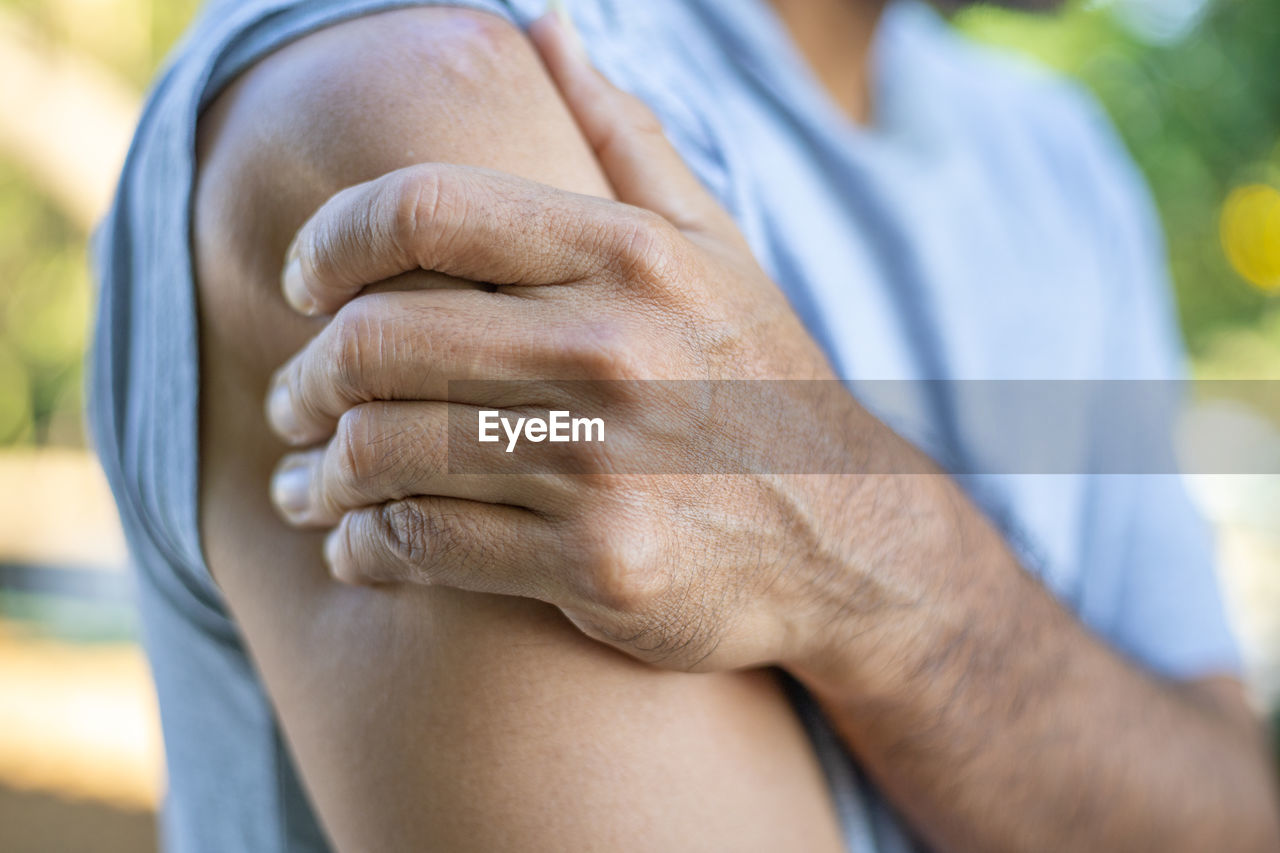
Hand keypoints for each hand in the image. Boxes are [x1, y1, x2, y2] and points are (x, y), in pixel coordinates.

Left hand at [265, 15, 938, 674]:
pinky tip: (358, 542)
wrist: (848, 538)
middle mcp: (615, 350)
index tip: (302, 280)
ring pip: (384, 453)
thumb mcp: (716, 247)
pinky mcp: (598, 565)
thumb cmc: (758, 380)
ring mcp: (605, 464)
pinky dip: (363, 548)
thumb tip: (543, 25)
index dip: (330, 240)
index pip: (424, 208)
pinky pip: (424, 547)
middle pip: (378, 340)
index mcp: (631, 254)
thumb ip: (624, 137)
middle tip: (292, 400)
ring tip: (306, 482)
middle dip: (304, 376)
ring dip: (317, 474)